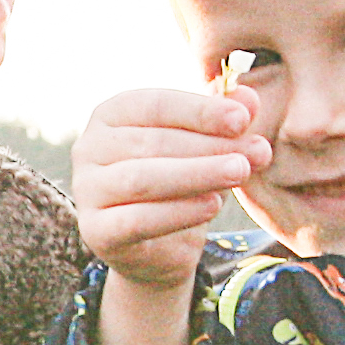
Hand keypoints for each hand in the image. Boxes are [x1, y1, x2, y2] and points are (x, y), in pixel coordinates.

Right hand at [66, 82, 266, 285]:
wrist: (161, 248)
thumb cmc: (181, 183)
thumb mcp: (207, 146)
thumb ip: (224, 119)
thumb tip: (248, 96)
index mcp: (112, 115)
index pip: (156, 104)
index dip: (201, 111)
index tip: (243, 119)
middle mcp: (89, 147)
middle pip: (152, 142)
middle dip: (210, 146)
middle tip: (257, 152)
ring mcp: (87, 190)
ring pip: (142, 178)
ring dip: (197, 174)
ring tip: (240, 172)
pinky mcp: (94, 231)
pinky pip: (136, 220)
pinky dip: (178, 212)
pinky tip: (213, 205)